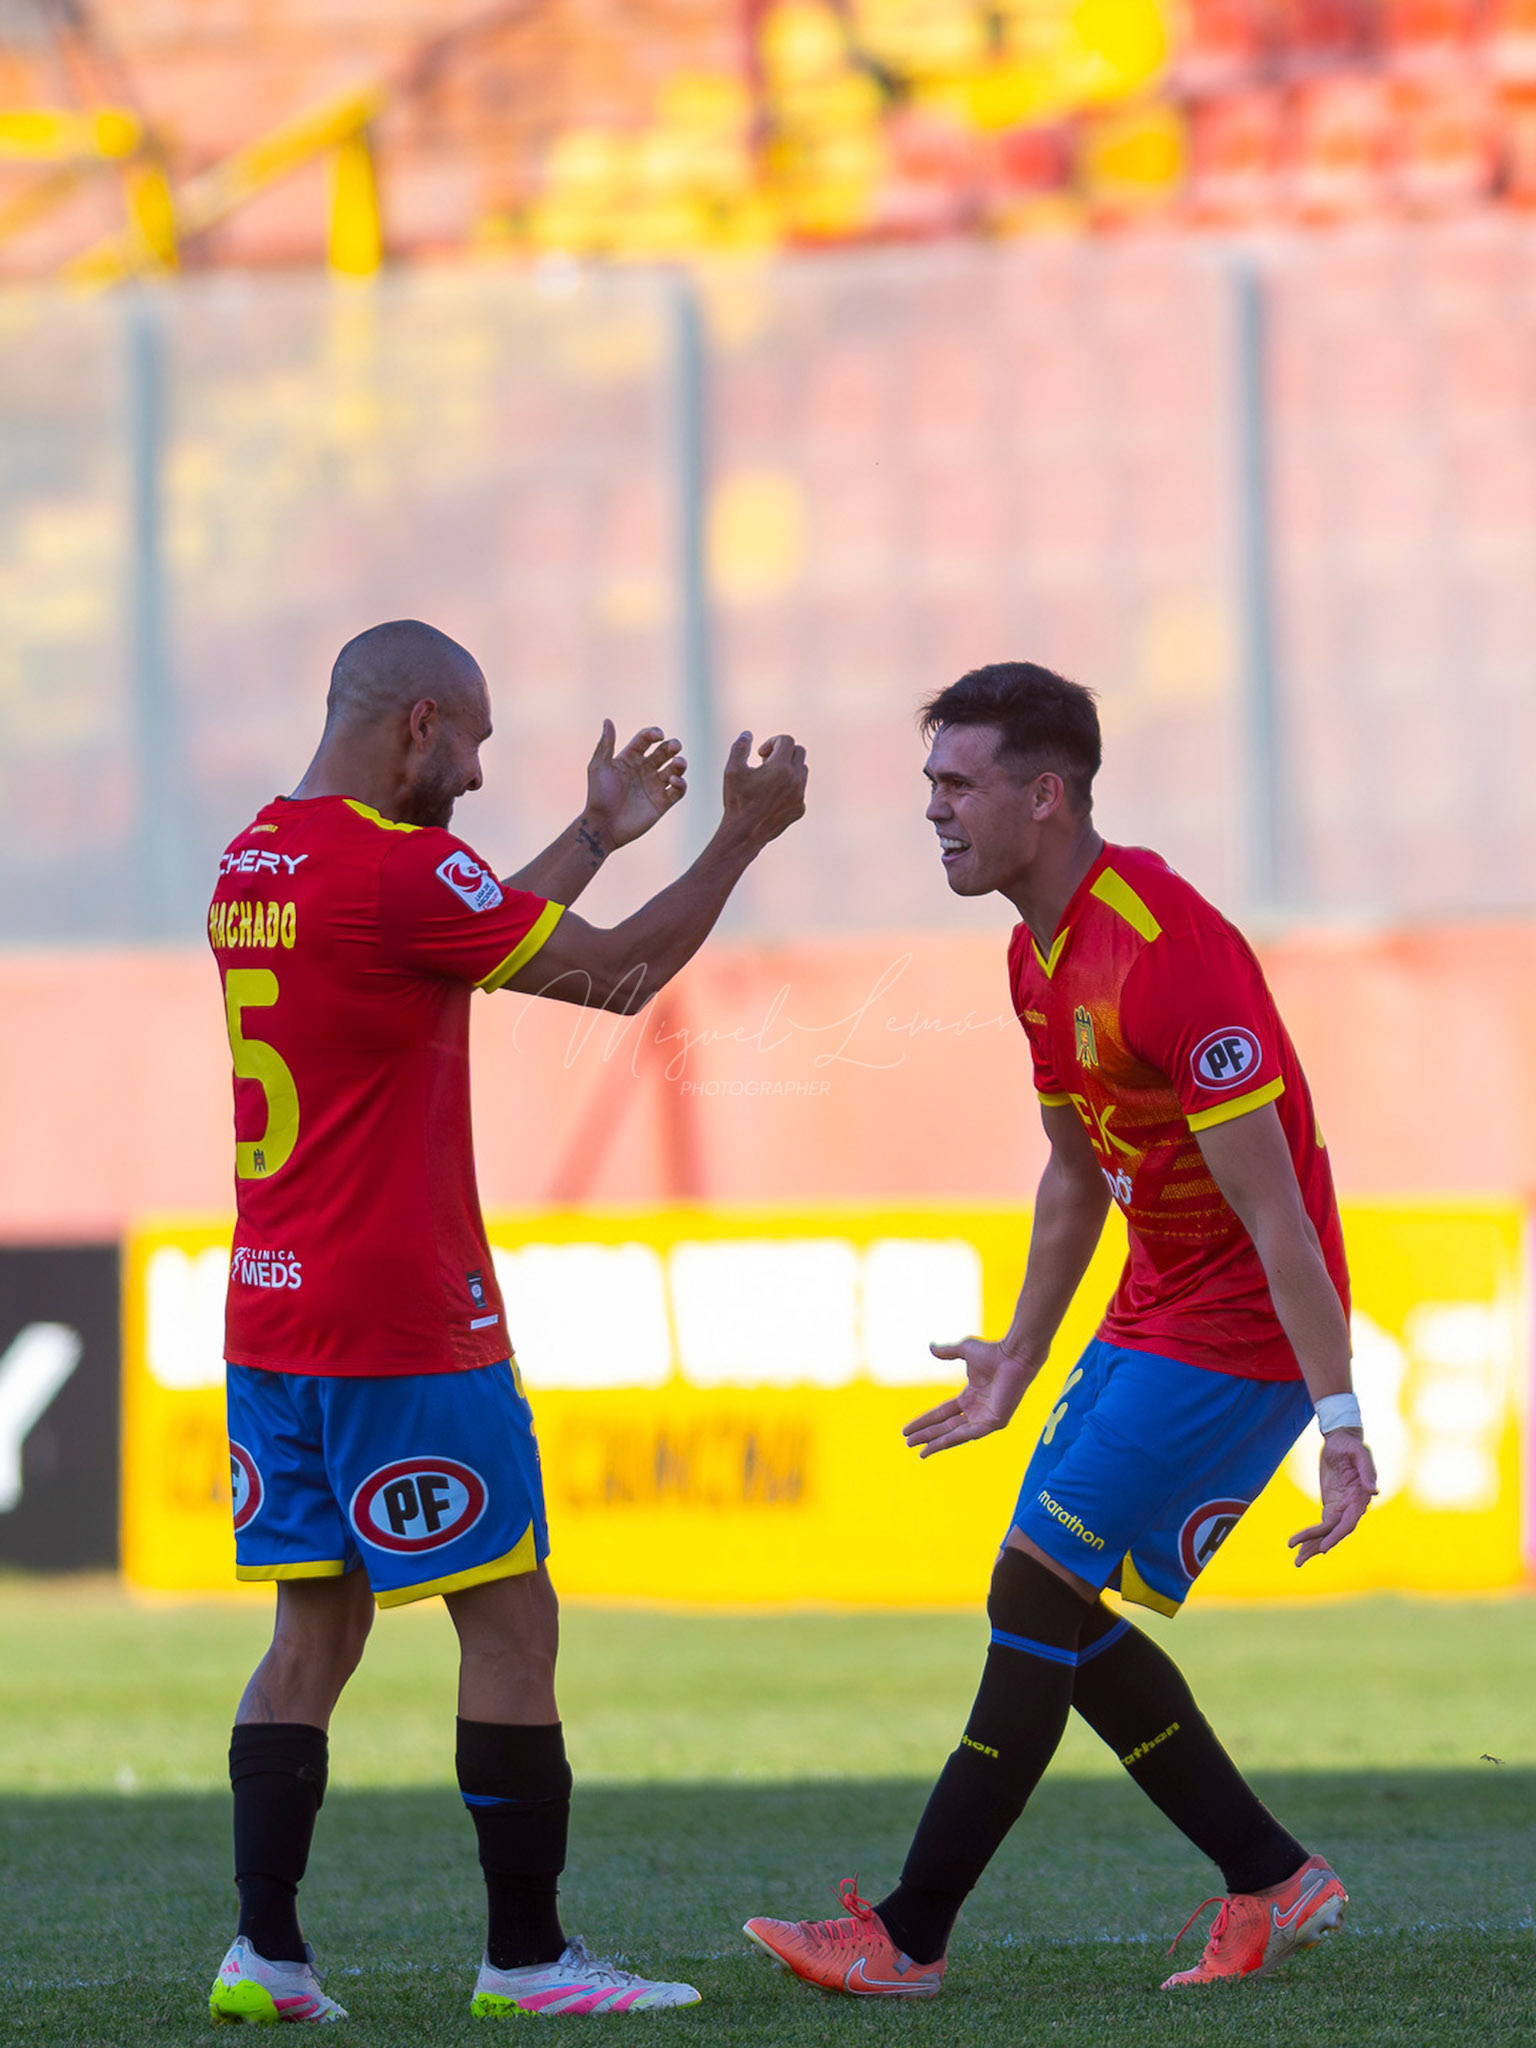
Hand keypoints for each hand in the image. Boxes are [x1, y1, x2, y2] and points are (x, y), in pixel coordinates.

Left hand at [583, 722, 686, 850]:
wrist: (603, 826)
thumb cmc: (598, 796)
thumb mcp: (599, 767)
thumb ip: (605, 745)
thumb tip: (607, 720)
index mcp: (630, 758)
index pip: (646, 740)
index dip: (653, 734)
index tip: (657, 735)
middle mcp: (644, 770)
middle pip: (664, 751)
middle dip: (672, 746)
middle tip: (674, 747)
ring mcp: (654, 786)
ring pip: (675, 769)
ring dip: (680, 763)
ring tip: (678, 764)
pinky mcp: (662, 803)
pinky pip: (678, 790)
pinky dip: (681, 784)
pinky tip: (674, 782)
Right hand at [720, 731, 806, 848]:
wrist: (744, 835)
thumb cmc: (737, 801)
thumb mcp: (732, 770)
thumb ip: (740, 748)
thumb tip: (747, 734)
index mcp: (781, 767)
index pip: (787, 741)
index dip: (772, 742)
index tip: (760, 754)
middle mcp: (795, 780)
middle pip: (799, 752)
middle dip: (783, 752)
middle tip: (766, 763)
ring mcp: (800, 796)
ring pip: (802, 770)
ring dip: (788, 768)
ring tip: (769, 778)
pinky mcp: (800, 809)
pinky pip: (801, 790)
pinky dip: (790, 787)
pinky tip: (772, 796)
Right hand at [902, 1338, 1036, 1458]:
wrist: (1013, 1355)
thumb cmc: (994, 1351)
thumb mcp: (964, 1350)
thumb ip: (947, 1352)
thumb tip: (931, 1347)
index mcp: (970, 1397)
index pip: (942, 1413)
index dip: (924, 1421)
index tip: (907, 1429)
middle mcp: (976, 1410)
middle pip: (945, 1427)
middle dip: (926, 1435)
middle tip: (907, 1443)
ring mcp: (985, 1418)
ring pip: (955, 1434)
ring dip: (936, 1442)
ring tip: (918, 1451)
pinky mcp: (994, 1422)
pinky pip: (969, 1434)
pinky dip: (952, 1439)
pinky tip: (936, 1445)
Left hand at [1288, 1431, 1377, 1565]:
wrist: (1340, 1439)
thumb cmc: (1351, 1445)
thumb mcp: (1359, 1453)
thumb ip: (1367, 1471)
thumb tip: (1374, 1491)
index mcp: (1360, 1498)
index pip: (1349, 1523)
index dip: (1336, 1536)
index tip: (1324, 1548)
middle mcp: (1352, 1507)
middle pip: (1335, 1532)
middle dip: (1319, 1547)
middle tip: (1299, 1560)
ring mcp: (1341, 1508)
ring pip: (1327, 1532)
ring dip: (1313, 1546)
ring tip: (1297, 1561)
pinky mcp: (1331, 1505)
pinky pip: (1322, 1525)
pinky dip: (1312, 1535)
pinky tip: (1300, 1546)